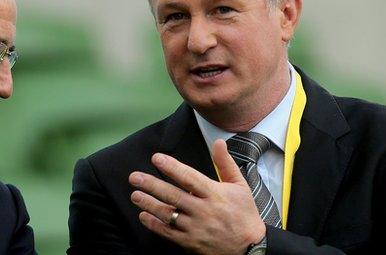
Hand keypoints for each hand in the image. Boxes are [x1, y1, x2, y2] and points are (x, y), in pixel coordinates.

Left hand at [129, 139, 265, 254]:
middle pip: (173, 196)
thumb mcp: (240, 186)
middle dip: (152, 185)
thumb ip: (225, 163)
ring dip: (149, 204)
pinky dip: (154, 224)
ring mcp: (196, 228)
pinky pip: (168, 233)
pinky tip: (143, 215)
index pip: (189, 178)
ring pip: (168, 214)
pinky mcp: (190, 243)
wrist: (250, 248)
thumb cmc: (244, 214)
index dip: (172, 167)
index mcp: (215, 195)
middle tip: (135, 177)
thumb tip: (218, 142)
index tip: (156, 158)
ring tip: (135, 195)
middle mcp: (204, 211)